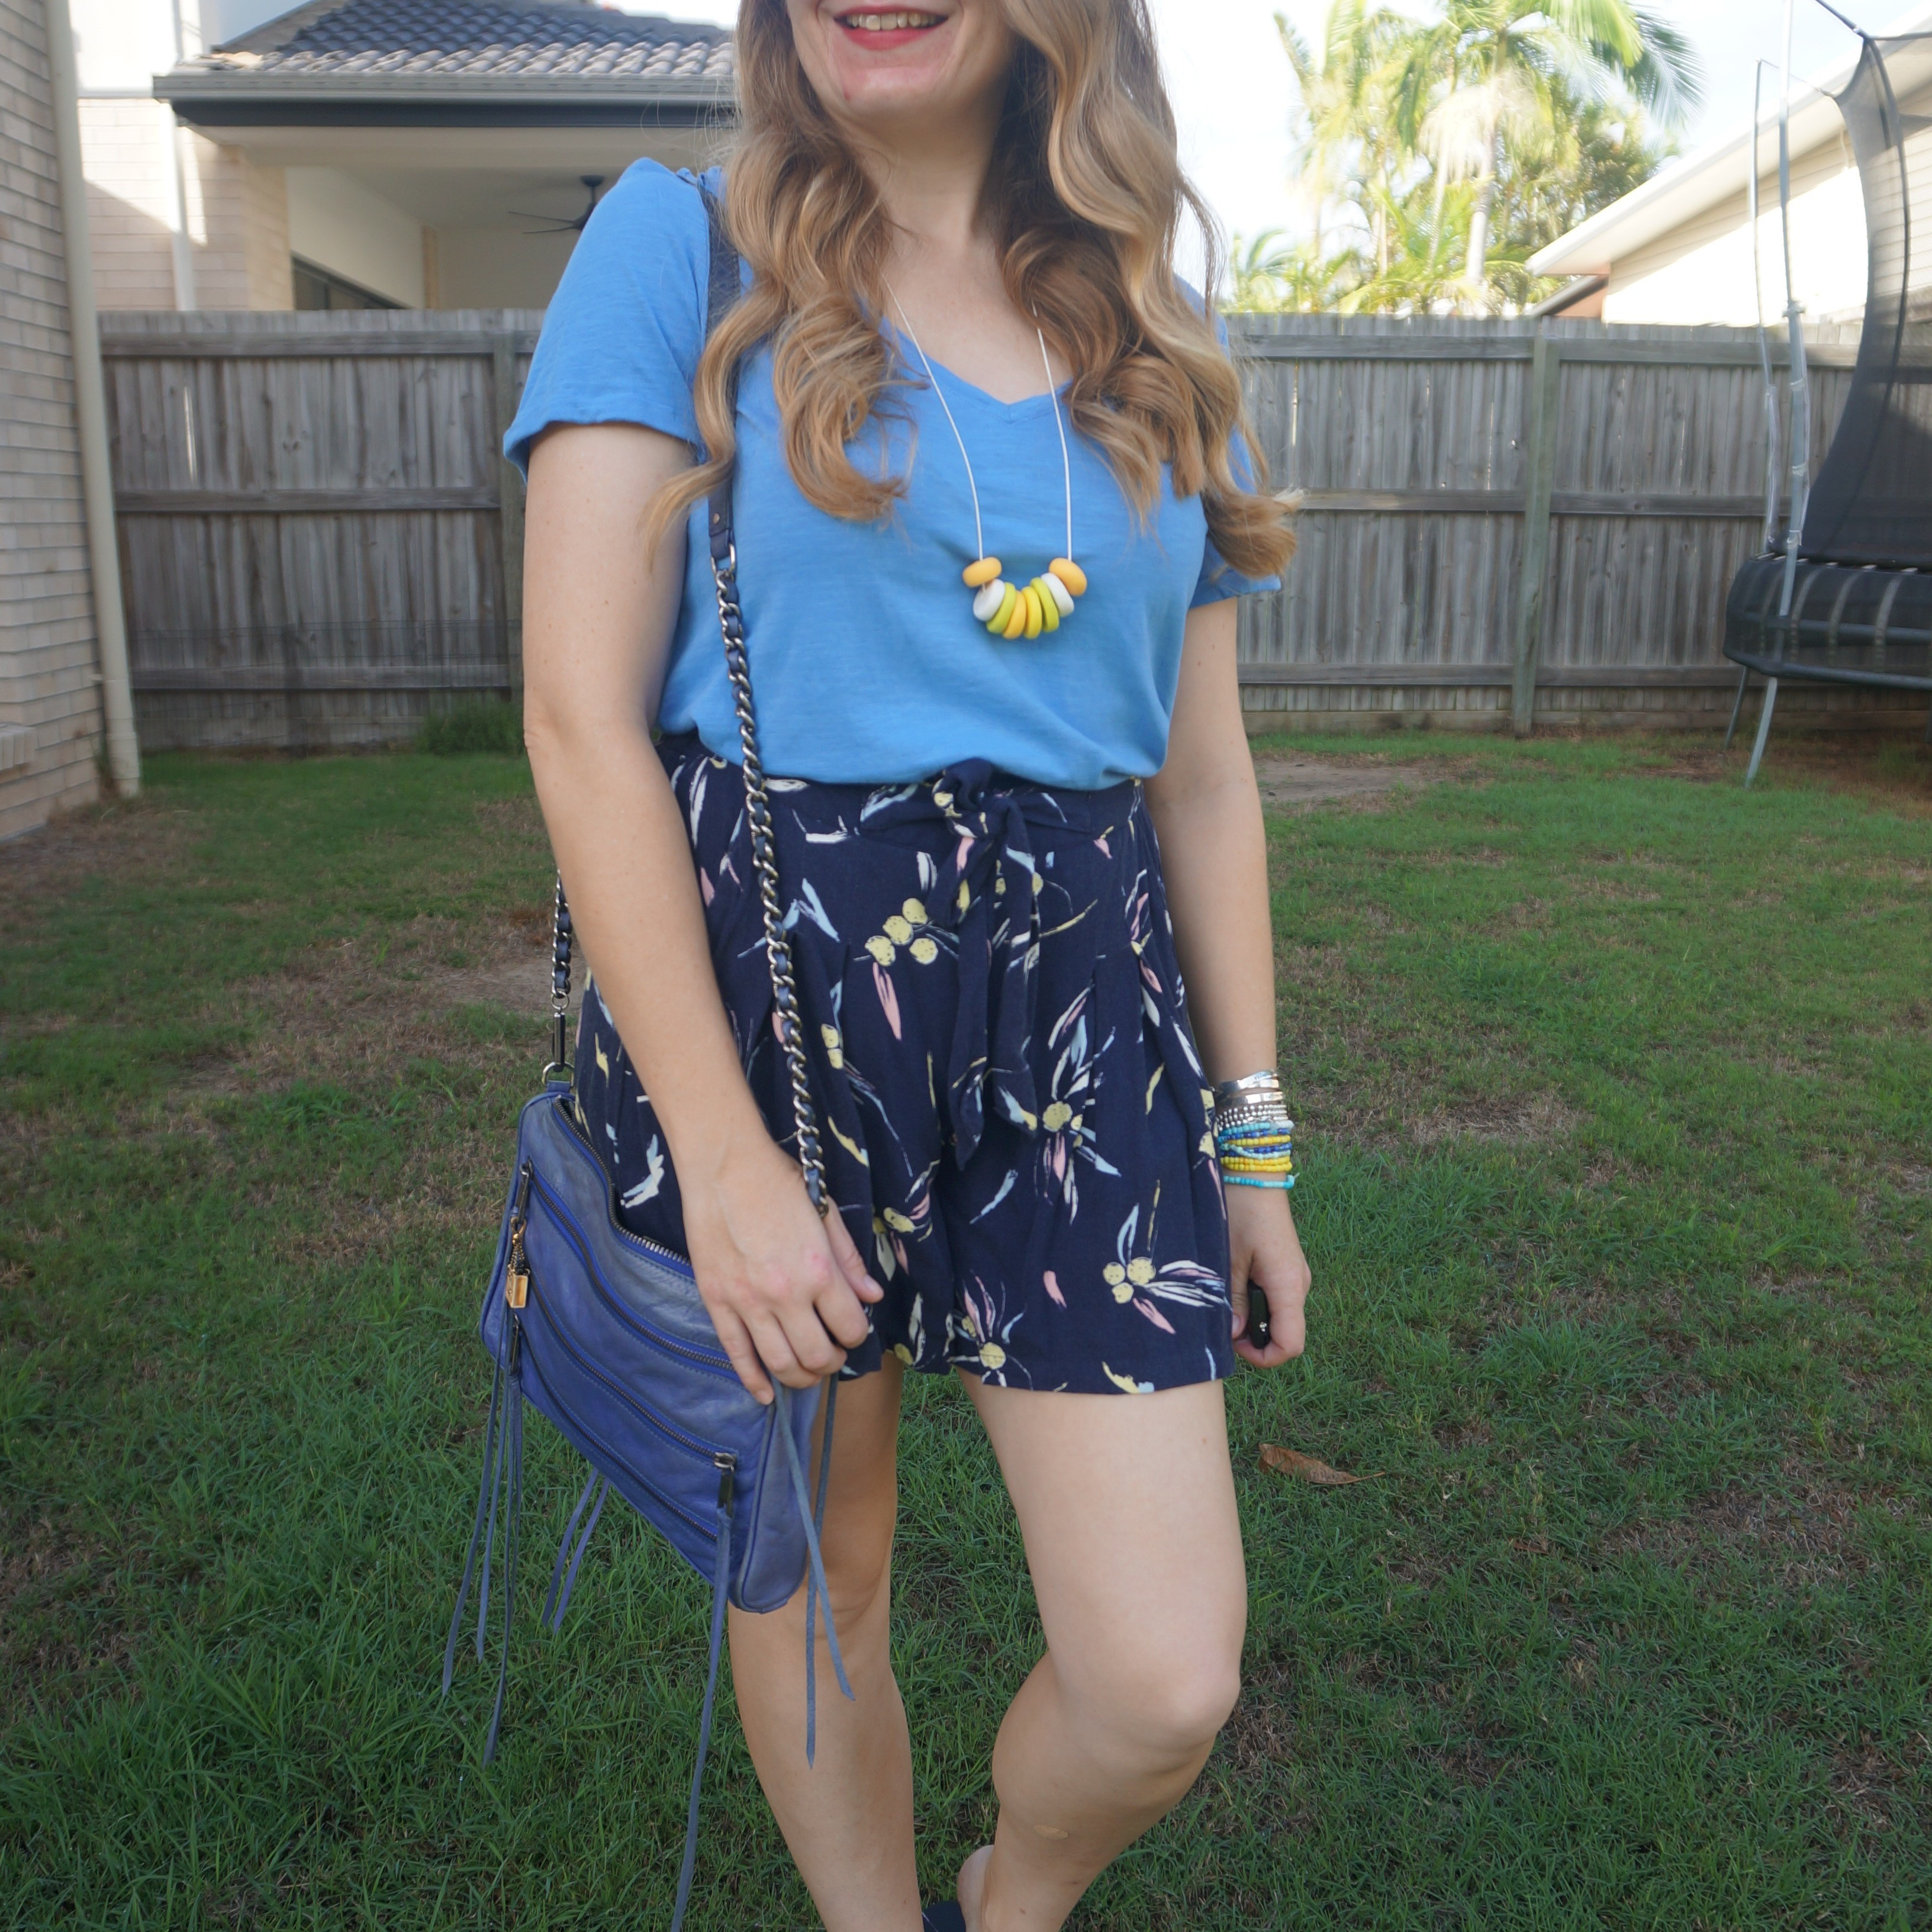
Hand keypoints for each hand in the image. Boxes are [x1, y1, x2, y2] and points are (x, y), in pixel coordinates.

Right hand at [682, 1134, 882, 1403]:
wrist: (723, 1163)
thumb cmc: (778, 1181)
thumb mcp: (826, 1213)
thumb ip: (849, 1260)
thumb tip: (872, 1296)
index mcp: (818, 1270)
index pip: (850, 1328)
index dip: (856, 1335)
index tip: (852, 1328)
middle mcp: (785, 1294)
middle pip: (817, 1356)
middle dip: (831, 1361)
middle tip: (832, 1352)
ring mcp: (747, 1302)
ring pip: (780, 1363)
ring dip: (800, 1376)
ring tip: (807, 1369)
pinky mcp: (716, 1301)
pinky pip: (736, 1354)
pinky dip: (753, 1380)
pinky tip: (765, 1394)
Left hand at [1227, 1184, 1308, 1368]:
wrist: (1253, 1173)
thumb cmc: (1239, 1211)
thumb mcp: (1228, 1258)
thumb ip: (1232, 1299)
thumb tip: (1234, 1334)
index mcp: (1288, 1285)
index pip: (1291, 1344)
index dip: (1265, 1357)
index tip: (1234, 1344)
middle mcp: (1298, 1284)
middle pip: (1284, 1332)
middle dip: (1253, 1337)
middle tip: (1222, 1320)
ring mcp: (1294, 1274)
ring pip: (1278, 1315)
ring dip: (1253, 1317)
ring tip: (1225, 1297)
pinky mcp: (1286, 1265)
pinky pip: (1275, 1296)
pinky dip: (1256, 1300)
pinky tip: (1234, 1282)